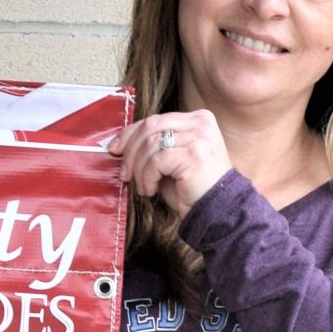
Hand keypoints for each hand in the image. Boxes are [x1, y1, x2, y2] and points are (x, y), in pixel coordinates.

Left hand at [110, 111, 230, 219]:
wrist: (217, 212)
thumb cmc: (192, 190)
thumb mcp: (170, 162)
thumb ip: (153, 147)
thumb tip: (120, 144)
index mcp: (197, 119)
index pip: (154, 119)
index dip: (130, 134)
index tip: (115, 150)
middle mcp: (200, 123)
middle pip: (150, 127)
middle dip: (131, 153)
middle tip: (125, 175)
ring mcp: (199, 136)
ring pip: (150, 144)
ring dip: (140, 170)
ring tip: (145, 187)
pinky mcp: (194, 154)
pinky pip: (156, 160)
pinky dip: (147, 177)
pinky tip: (152, 190)